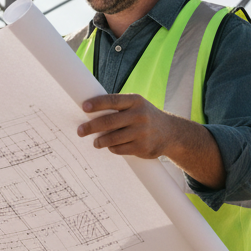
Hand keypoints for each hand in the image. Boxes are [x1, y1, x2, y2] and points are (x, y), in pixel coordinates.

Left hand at [77, 94, 224, 189]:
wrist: (170, 133)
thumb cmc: (144, 116)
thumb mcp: (135, 105)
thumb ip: (117, 107)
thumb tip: (88, 111)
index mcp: (135, 101)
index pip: (112, 100)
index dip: (97, 104)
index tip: (84, 107)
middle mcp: (139, 115)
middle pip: (109, 122)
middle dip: (91, 127)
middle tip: (80, 131)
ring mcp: (142, 132)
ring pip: (112, 138)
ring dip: (100, 141)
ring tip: (95, 142)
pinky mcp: (142, 147)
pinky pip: (119, 149)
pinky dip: (112, 148)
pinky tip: (111, 147)